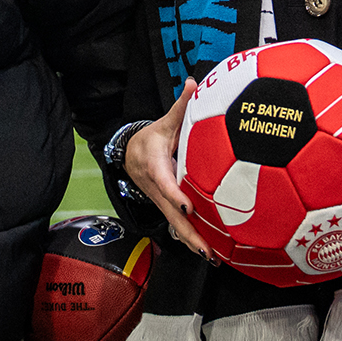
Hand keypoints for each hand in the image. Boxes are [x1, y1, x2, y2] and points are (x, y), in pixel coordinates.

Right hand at [124, 78, 213, 261]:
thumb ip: (181, 106)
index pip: (165, 184)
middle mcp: (156, 189)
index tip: (190, 208)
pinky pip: (178, 225)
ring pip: (175, 225)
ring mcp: (160, 201)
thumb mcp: (164, 122)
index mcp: (155, 167)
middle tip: (208, 249)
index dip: (177, 197)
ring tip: (213, 257)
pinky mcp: (166, 207)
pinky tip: (210, 251)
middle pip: (172, 214)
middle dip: (189, 233)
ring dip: (192, 242)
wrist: (128, 155)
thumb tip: (194, 83)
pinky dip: (192, 239)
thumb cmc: (151, 139)